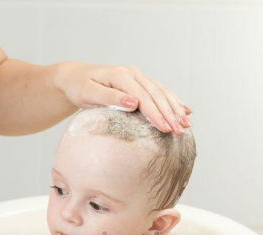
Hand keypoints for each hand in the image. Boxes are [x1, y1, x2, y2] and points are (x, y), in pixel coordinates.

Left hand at [54, 61, 192, 134]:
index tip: (165, 129)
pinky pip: (160, 91)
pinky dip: (173, 101)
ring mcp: (138, 76)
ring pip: (162, 93)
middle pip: (156, 95)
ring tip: (187, 125)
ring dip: (176, 109)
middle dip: (170, 114)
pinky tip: (185, 110)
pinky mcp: (140, 82)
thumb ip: (110, 98)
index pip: (144, 98)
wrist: (75, 77)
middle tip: (180, 132)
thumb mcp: (89, 93)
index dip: (156, 114)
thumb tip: (133, 102)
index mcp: (121, 75)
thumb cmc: (79, 87)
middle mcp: (133, 73)